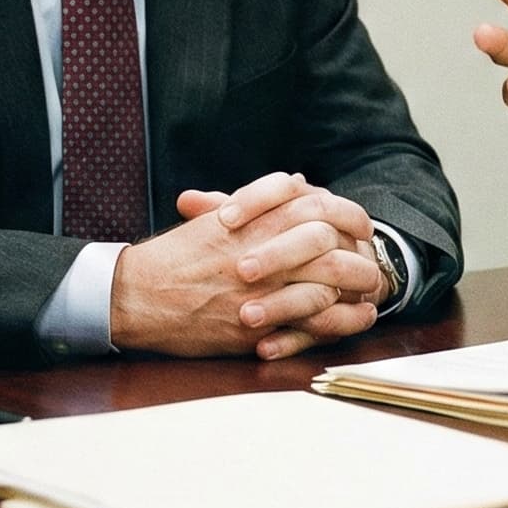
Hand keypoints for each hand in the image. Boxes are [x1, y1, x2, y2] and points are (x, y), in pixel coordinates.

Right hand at [110, 171, 384, 360]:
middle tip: (371, 255)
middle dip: (359, 247)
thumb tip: (301, 181)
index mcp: (252, 220)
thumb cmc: (173, 258)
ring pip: (328, 278)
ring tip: (373, 287)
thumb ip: (260, 200)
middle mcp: (260, 249)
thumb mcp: (215, 217)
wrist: (135, 297)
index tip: (359, 223)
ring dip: (358, 282)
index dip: (346, 213)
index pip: (316, 204)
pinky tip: (360, 316)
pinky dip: (343, 318)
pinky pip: (312, 319)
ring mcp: (260, 288)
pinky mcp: (256, 325)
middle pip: (329, 239)